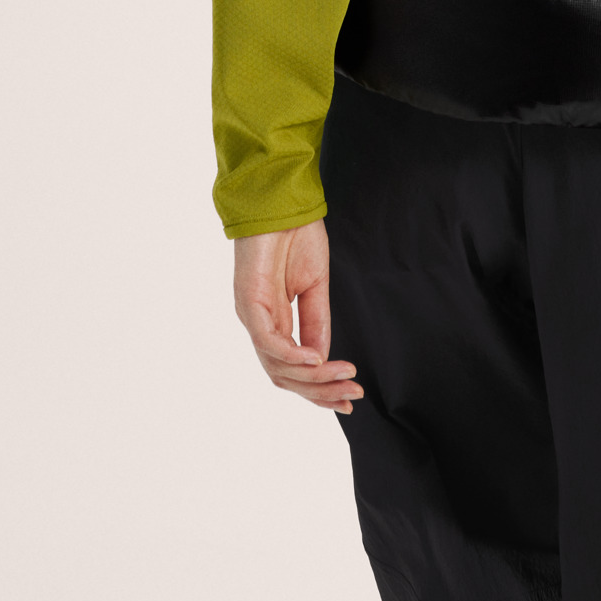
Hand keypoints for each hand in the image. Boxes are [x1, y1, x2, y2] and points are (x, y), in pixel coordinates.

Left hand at [233, 220, 362, 413]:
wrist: (282, 201)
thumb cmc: (296, 237)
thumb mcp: (315, 286)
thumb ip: (317, 322)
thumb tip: (325, 361)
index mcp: (274, 321)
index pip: (293, 370)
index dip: (320, 389)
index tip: (349, 399)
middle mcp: (260, 324)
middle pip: (285, 377)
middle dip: (319, 392)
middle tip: (351, 396)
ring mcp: (251, 315)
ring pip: (276, 366)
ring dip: (312, 378)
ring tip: (343, 376)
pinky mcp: (248, 301)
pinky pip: (268, 340)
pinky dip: (292, 355)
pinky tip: (316, 358)